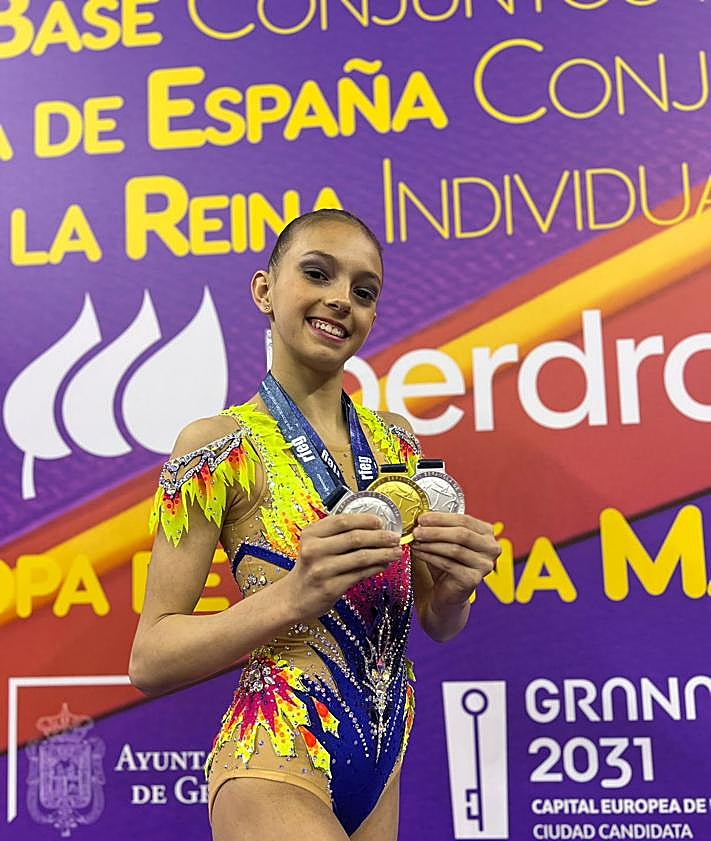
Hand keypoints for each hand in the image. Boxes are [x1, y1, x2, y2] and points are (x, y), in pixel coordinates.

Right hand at [286, 514, 402, 618]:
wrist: (294, 597)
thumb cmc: (310, 568)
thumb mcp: (315, 545)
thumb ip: (337, 536)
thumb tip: (374, 529)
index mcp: (311, 534)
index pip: (342, 521)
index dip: (365, 520)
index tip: (381, 522)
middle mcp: (314, 550)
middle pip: (355, 538)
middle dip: (380, 537)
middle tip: (395, 537)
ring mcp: (322, 570)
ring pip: (361, 557)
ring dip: (383, 553)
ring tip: (396, 551)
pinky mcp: (331, 587)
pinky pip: (360, 574)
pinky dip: (375, 568)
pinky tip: (384, 565)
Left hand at [411, 512, 500, 609]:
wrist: (448, 593)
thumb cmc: (448, 563)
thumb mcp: (446, 541)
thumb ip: (441, 528)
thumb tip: (422, 518)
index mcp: (487, 533)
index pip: (465, 520)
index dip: (441, 518)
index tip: (422, 518)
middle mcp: (491, 548)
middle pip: (462, 534)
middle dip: (435, 531)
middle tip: (416, 530)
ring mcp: (484, 565)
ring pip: (454, 549)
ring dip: (431, 544)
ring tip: (415, 541)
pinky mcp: (473, 579)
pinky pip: (448, 564)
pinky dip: (430, 557)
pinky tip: (418, 552)